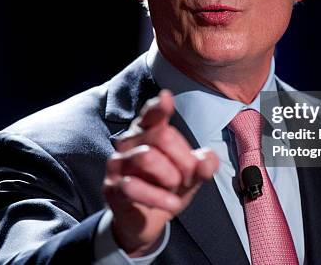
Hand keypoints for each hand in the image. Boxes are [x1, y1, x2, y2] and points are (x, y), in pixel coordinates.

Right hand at [102, 89, 218, 256]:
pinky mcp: (112, 188)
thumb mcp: (190, 176)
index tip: (167, 99)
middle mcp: (129, 142)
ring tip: (175, 190)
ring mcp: (118, 164)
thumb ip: (202, 165)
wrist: (145, 222)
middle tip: (188, 178)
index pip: (152, 115)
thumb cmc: (166, 188)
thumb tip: (208, 159)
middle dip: (184, 159)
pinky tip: (171, 204)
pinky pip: (133, 187)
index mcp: (148, 132)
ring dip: (170, 176)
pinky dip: (159, 197)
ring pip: (147, 157)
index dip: (158, 107)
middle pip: (163, 136)